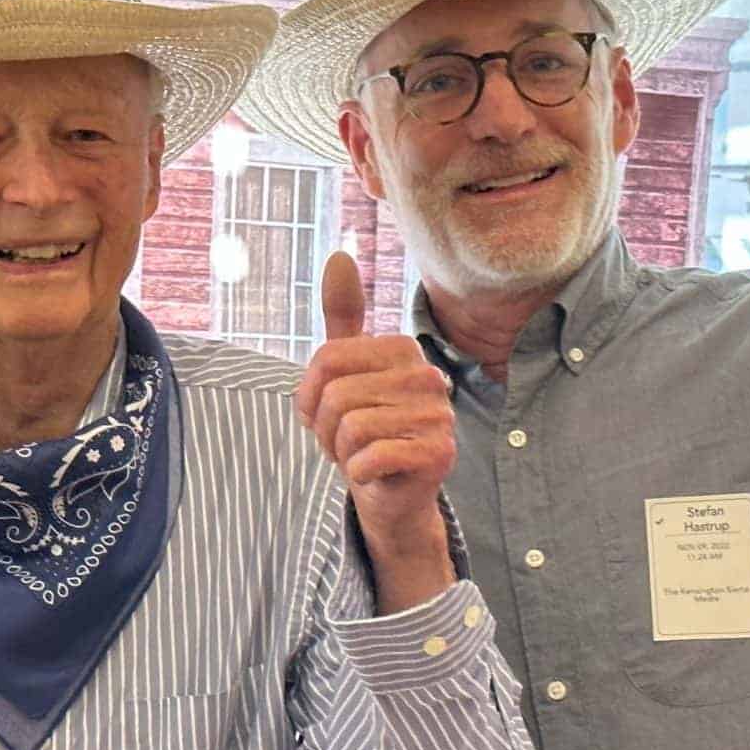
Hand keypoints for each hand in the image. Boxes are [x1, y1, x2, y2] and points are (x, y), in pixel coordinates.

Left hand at [293, 253, 456, 582]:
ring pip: (351, 426)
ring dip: (341, 452)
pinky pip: (370, 456)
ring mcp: (440, 415)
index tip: (328, 413)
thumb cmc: (364, 430)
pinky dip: (358, 473)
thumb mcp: (343, 373)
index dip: (310, 396)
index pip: (326, 360)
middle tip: (344, 442)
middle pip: (336, 395)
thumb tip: (338, 256)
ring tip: (360, 455)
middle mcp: (428, 376)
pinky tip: (374, 473)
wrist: (391, 494)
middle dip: (324, 429)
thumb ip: (342, 317)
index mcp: (403, 350)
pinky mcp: (439, 454)